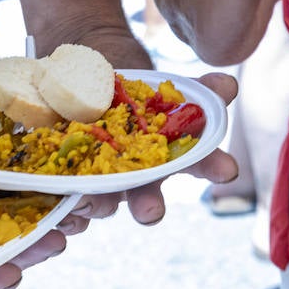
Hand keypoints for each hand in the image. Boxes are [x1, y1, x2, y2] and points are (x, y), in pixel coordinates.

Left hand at [64, 71, 240, 225]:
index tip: (228, 169)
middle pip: (148, 199)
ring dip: (98, 204)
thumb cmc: (132, 90)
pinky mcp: (67, 179)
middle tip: (150, 211)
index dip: (213, 166)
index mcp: (170, 156)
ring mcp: (102, 182)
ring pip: (102, 203)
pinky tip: (60, 200)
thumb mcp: (162, 86)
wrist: (86, 77)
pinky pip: (64, 198)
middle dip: (149, 206)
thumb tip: (228, 84)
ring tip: (88, 199)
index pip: (198, 164)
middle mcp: (139, 179)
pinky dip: (62, 201)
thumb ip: (195, 88)